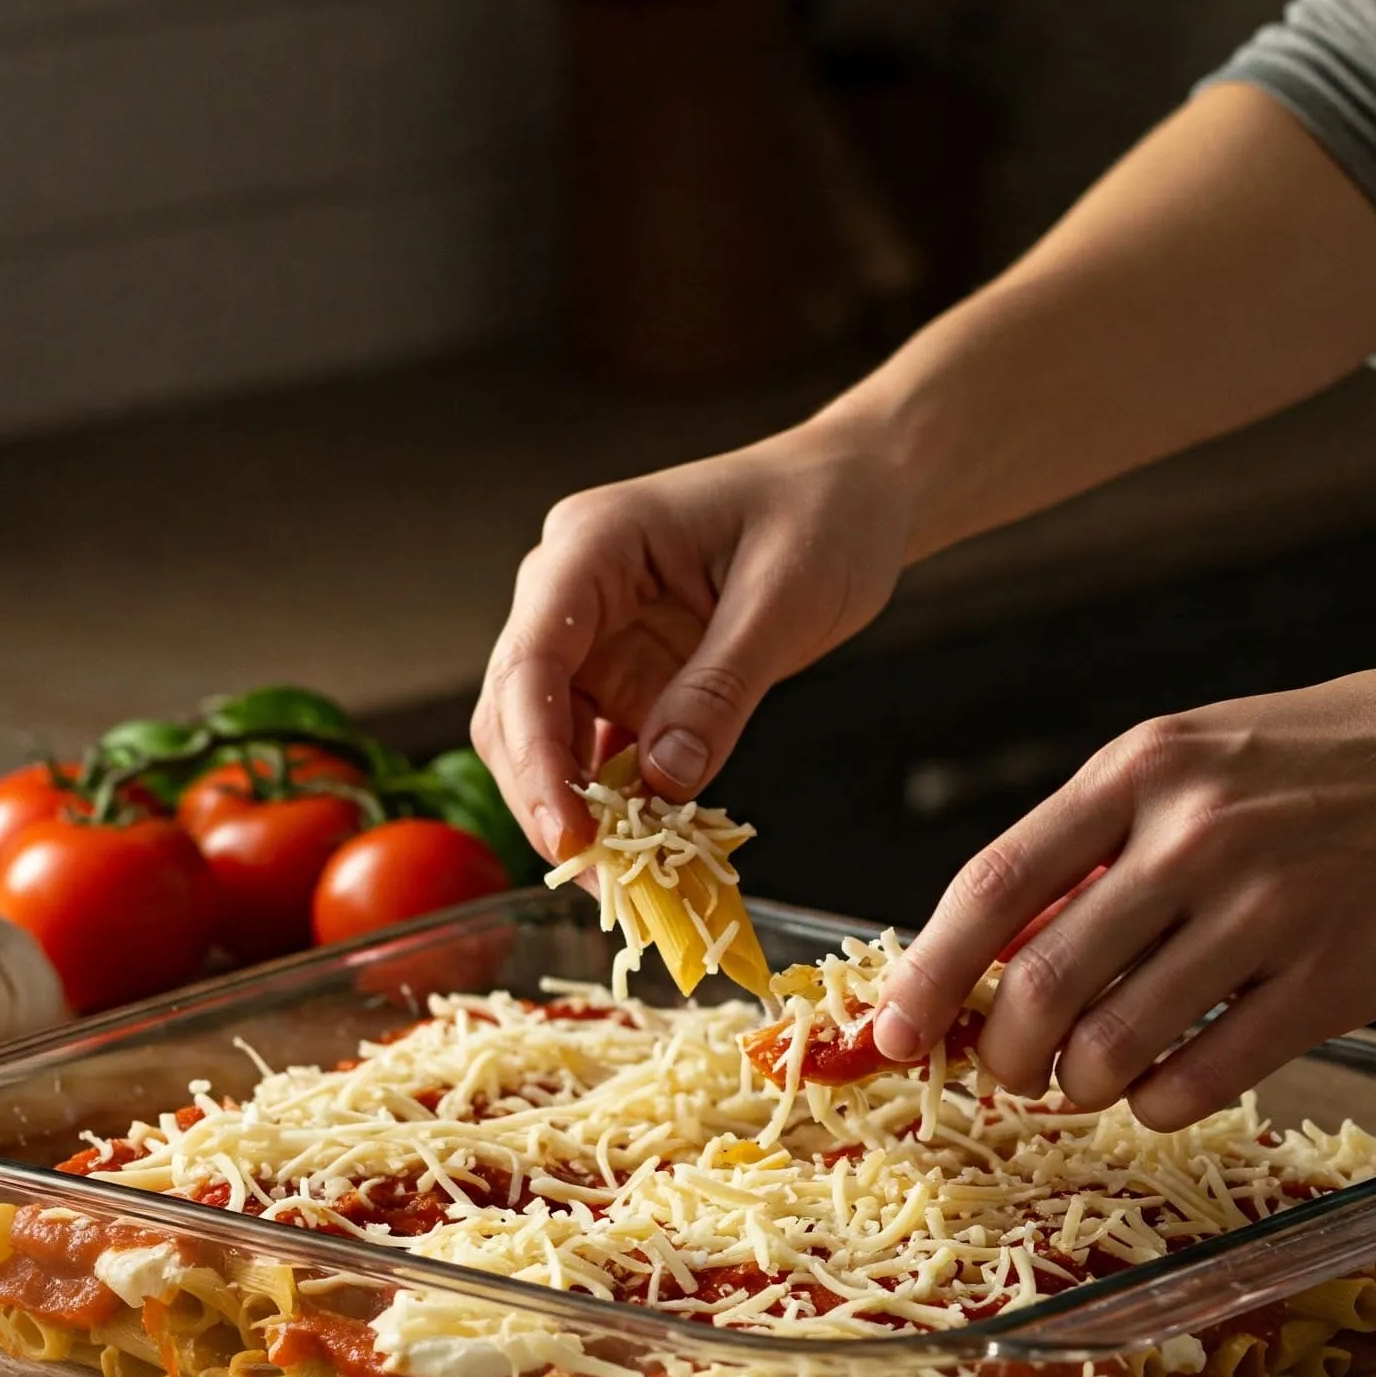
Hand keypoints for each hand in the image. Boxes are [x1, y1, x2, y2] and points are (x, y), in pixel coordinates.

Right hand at [472, 422, 908, 860]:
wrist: (858, 493)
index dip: (536, 757)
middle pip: (517, 712)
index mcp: (592, 546)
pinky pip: (603, 751)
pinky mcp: (628, 676)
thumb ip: (720, 689)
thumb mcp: (784, 600)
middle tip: (601, 881)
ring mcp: (596, 638)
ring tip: (629, 883)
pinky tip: (651, 852)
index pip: (530, 661)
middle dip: (547, 801)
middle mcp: (572, 591)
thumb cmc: (824, 513)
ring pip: (549, 742)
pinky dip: (620, 805)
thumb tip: (664, 779)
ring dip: (581, 813)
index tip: (567, 835)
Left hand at [871, 647, 1375, 1127]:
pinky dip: (1161, 1102)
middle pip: (1040, 985)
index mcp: (1142, 768)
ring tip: (1092, 1075)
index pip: (993, 886)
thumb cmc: (1339, 754)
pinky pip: (1203, 1080)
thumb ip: (1101, 836)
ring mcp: (1268, 911)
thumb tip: (1003, 939)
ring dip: (1079, 1086)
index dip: (927, 972)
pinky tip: (1169, 1083)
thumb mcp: (1201, 751)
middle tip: (1006, 1069)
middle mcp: (1195, 837)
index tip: (893, 1031)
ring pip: (1113, 1047)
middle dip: (1001, 1053)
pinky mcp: (1334, 982)